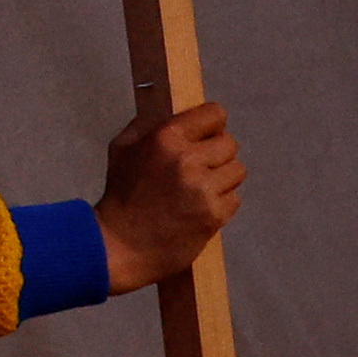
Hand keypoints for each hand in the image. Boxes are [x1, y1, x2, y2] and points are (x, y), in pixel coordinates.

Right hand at [93, 100, 241, 293]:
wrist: (120, 245)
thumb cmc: (121, 195)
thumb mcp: (122, 148)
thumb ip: (149, 125)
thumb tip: (177, 111)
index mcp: (166, 137)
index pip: (215, 114)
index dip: (212, 124)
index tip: (207, 135)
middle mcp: (187, 159)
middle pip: (230, 143)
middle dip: (217, 153)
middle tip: (202, 167)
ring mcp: (203, 189)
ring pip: (237, 170)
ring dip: (222, 179)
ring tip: (202, 189)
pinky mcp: (213, 215)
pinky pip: (235, 198)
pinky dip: (222, 204)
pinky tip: (201, 208)